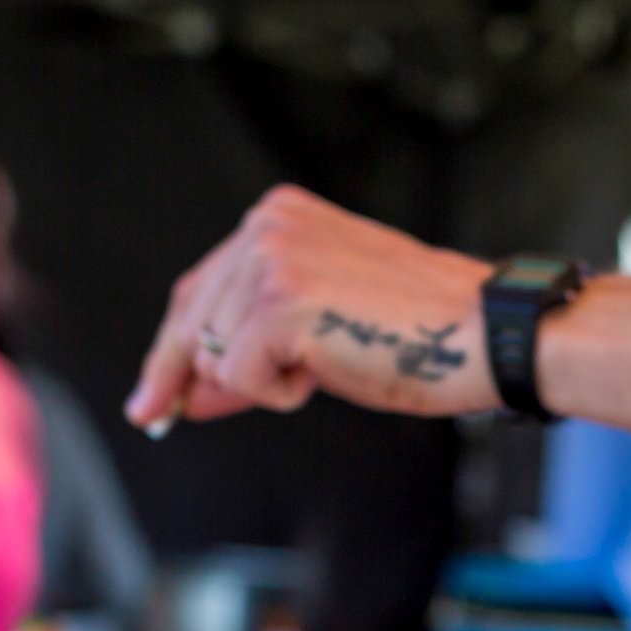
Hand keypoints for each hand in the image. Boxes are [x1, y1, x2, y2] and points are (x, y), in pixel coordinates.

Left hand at [125, 186, 496, 431]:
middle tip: (171, 412)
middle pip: (189, 321)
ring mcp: (270, 262)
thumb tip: (185, 393)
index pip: (200, 289)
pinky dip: (276, 394)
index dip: (170, 350)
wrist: (480, 334)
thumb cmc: (420, 333)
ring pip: (212, 356)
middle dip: (186, 378)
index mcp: (279, 217)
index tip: (150, 397)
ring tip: (328, 363)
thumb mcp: (320, 327)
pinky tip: (325, 374)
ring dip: (262, 381)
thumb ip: (252, 343)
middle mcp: (267, 227)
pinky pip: (238, 378)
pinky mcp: (277, 304)